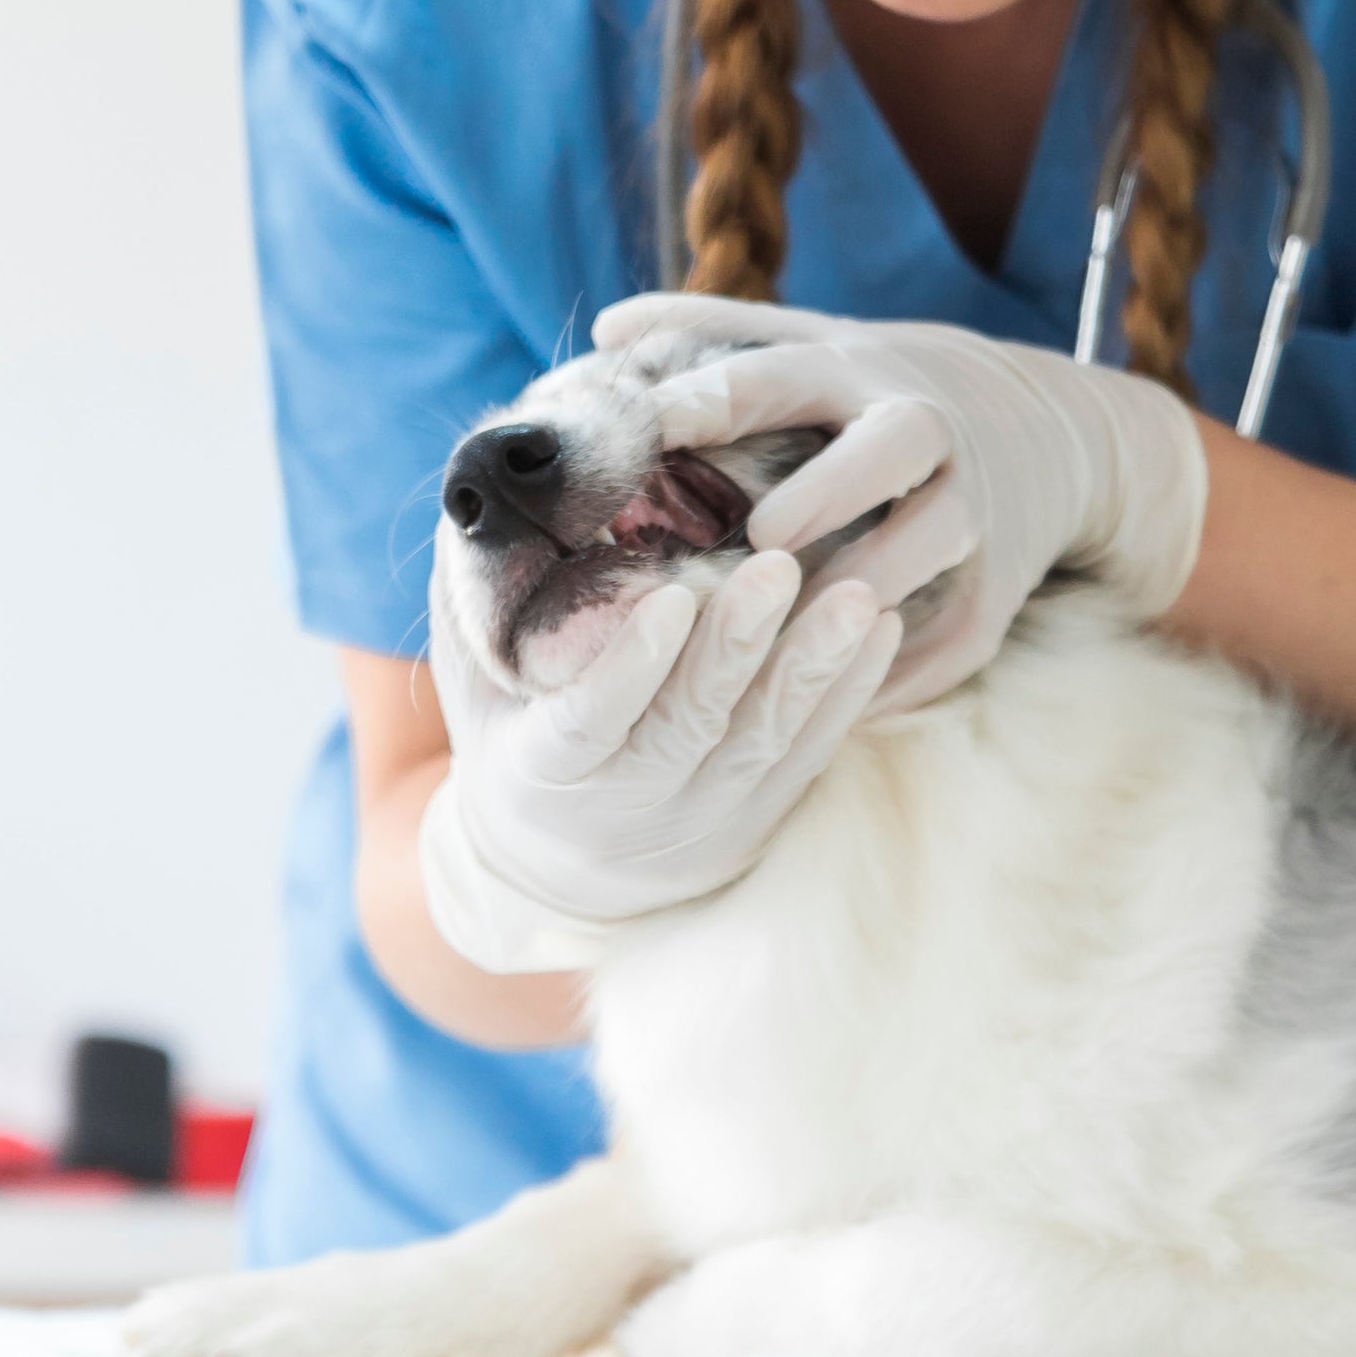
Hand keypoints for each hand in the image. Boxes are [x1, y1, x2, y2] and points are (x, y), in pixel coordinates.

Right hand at [417, 533, 901, 973]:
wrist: (547, 872)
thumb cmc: (507, 734)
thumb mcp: (474, 676)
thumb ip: (481, 595)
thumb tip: (486, 484)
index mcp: (541, 771)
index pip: (589, 721)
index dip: (629, 667)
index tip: (666, 599)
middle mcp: (623, 809)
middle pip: (689, 727)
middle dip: (736, 647)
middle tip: (777, 568)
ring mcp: (697, 822)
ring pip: (762, 744)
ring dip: (812, 668)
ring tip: (855, 597)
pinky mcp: (755, 822)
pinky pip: (808, 758)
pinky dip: (847, 696)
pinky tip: (881, 631)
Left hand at [586, 294, 1209, 712]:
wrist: (1050, 431)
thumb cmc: (890, 388)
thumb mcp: (819, 342)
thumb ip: (714, 332)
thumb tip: (604, 330)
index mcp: (862, 373)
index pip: (785, 375)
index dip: (719, 397)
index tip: (651, 421)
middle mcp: (927, 434)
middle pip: (889, 449)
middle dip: (831, 486)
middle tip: (760, 532)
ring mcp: (972, 513)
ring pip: (927, 547)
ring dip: (862, 588)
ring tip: (788, 633)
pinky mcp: (995, 595)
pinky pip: (948, 639)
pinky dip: (895, 672)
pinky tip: (828, 702)